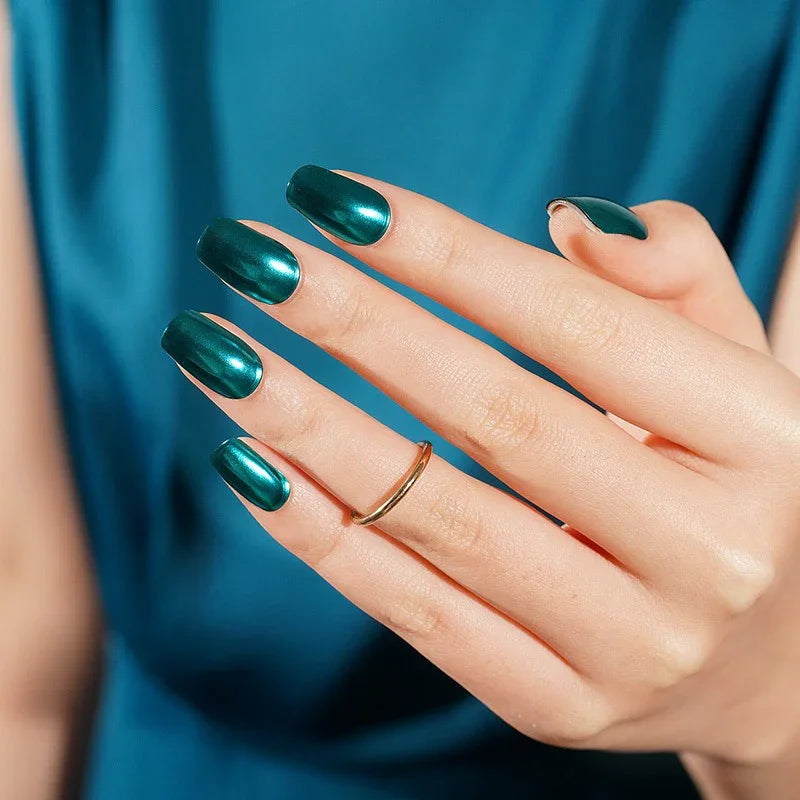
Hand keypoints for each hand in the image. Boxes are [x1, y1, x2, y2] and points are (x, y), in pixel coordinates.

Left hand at [161, 168, 799, 790]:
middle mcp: (707, 552)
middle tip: (249, 256)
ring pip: (436, 521)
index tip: (332, 201)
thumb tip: (568, 220)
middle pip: (496, 415)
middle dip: (356, 324)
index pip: (578, 324)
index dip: (447, 254)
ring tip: (215, 351)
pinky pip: (418, 614)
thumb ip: (674, 281)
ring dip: (307, 426)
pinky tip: (248, 460)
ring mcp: (630, 648)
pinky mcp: (557, 707)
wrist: (780, 660)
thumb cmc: (740, 487)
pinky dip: (322, 535)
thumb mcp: (740, 370)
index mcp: (761, 442)